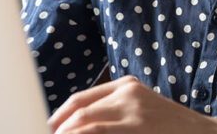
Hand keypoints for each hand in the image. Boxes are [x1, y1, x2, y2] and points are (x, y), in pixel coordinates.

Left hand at [49, 75, 216, 133]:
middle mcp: (128, 94)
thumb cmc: (170, 129)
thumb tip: (73, 127)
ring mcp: (135, 113)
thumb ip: (113, 113)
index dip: (56, 118)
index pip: (79, 100)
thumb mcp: (142, 111)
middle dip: (58, 129)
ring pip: (87, 126)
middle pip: (78, 112)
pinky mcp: (140, 128)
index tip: (45, 130)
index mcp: (126, 86)